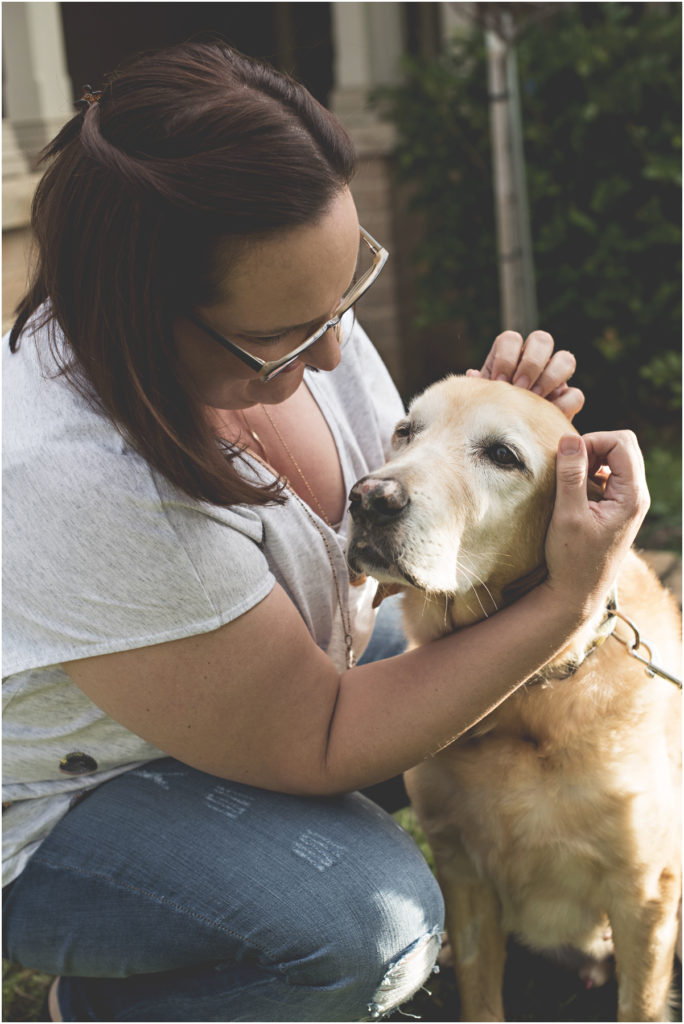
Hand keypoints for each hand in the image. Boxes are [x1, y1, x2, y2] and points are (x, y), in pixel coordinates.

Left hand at [467, 330, 584, 419]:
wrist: (510, 438)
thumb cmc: (491, 413)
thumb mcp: (482, 399)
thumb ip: (479, 386)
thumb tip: (473, 375)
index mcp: (510, 356)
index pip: (511, 339)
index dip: (506, 357)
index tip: (498, 381)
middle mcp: (535, 361)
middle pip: (542, 339)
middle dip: (531, 363)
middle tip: (519, 386)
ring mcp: (555, 378)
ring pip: (566, 359)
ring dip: (549, 378)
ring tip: (534, 398)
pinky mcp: (568, 399)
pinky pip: (575, 394)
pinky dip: (563, 404)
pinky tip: (547, 416)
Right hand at [544, 430, 649, 613]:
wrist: (577, 592)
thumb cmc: (572, 559)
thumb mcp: (568, 515)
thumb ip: (571, 475)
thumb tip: (569, 439)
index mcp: (632, 496)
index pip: (621, 443)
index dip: (593, 440)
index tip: (568, 458)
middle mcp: (636, 495)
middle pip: (623, 446)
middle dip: (594, 446)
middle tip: (569, 465)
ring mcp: (628, 501)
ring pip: (616, 458)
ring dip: (591, 459)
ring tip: (570, 480)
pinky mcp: (617, 507)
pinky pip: (608, 474)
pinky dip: (590, 473)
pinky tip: (574, 492)